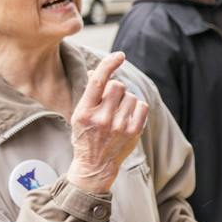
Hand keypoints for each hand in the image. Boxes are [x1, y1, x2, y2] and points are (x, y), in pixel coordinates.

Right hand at [69, 52, 147, 193]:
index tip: (119, 55)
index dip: (109, 64)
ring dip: (126, 100)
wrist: (94, 166)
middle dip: (115, 89)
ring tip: (117, 114)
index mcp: (84, 111)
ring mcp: (119, 126)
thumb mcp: (79, 114)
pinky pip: (142, 105)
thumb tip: (97, 70)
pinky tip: (128, 117)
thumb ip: (90, 93)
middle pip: (117, 86)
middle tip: (111, 102)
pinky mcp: (134, 132)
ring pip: (130, 96)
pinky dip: (137, 107)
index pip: (98, 81)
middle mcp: (102, 118)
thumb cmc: (86, 136)